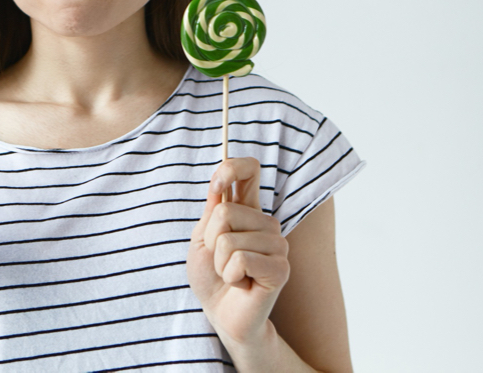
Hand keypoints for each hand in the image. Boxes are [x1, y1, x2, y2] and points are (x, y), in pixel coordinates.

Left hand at [186, 156, 289, 351]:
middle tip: (221, 260)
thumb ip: (213, 210)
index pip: (250, 170)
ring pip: (229, 239)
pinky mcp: (280, 268)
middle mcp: (266, 223)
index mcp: (248, 210)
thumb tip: (220, 181)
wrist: (219, 312)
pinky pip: (240, 259)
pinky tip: (240, 284)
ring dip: (220, 262)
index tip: (215, 187)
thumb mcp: (202, 238)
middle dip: (210, 240)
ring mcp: (277, 244)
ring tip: (231, 274)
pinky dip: (230, 275)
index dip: (231, 169)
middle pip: (224, 211)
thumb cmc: (211, 275)